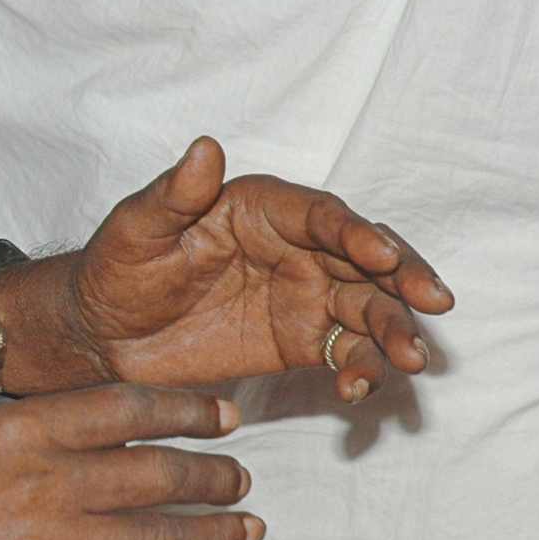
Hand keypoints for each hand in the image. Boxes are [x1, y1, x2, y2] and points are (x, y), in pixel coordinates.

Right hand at [0, 387, 256, 539]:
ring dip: (212, 536)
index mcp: (16, 433)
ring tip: (243, 533)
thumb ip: (26, 456)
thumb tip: (87, 460)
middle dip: (211, 478)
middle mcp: (41, 483)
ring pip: (158, 538)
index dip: (185, 412)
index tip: (221, 417)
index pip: (125, 409)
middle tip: (240, 481)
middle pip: (156, 474)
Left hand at [51, 137, 451, 402]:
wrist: (104, 335)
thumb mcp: (136, 230)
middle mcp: (296, 247)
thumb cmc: (116, 269)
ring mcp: (305, 296)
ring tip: (411, 361)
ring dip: (395, 331)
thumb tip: (204, 147)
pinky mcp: (302, 343)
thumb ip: (173, 195)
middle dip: (403, 280)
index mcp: (261, 207)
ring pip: (367, 308)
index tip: (382, 254)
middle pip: (365, 259)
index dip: (355, 232)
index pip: (321, 214)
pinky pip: (346, 354)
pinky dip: (361, 371)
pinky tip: (359, 392)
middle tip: (434, 304)